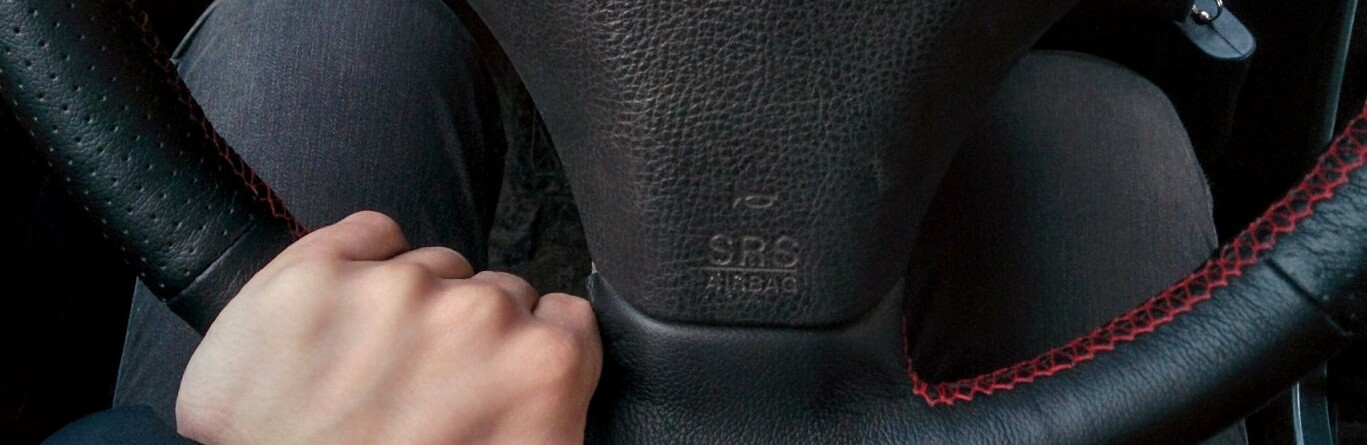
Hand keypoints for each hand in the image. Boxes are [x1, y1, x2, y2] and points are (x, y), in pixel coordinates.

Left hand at [175, 211, 601, 444]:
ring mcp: (394, 289)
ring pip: (432, 268)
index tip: (497, 380)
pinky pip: (370, 233)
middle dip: (469, 337)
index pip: (567, 319)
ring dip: (412, 309)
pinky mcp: (315, 275)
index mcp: (542, 369)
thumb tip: (555, 385)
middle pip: (499, 294)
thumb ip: (553, 409)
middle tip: (425, 396)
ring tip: (372, 376)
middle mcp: (479, 316)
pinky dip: (363, 263)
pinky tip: (344, 325)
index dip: (530, 353)